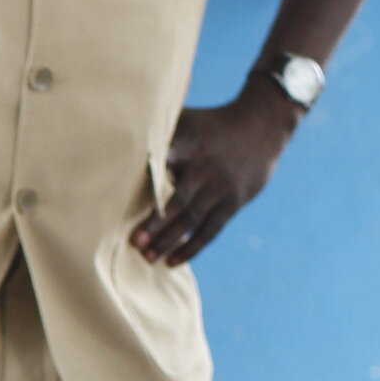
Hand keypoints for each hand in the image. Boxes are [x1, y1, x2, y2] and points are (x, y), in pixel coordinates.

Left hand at [133, 75, 294, 265]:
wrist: (261, 128)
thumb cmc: (210, 125)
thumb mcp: (188, 119)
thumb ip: (159, 128)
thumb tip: (117, 132)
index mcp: (190, 144)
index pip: (168, 158)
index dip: (152, 171)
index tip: (130, 185)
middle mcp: (206, 168)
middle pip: (179, 199)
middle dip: (156, 222)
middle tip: (134, 242)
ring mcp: (221, 187)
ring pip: (193, 218)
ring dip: (169, 239)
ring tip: (146, 257)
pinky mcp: (232, 203)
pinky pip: (210, 230)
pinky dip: (191, 247)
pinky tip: (171, 261)